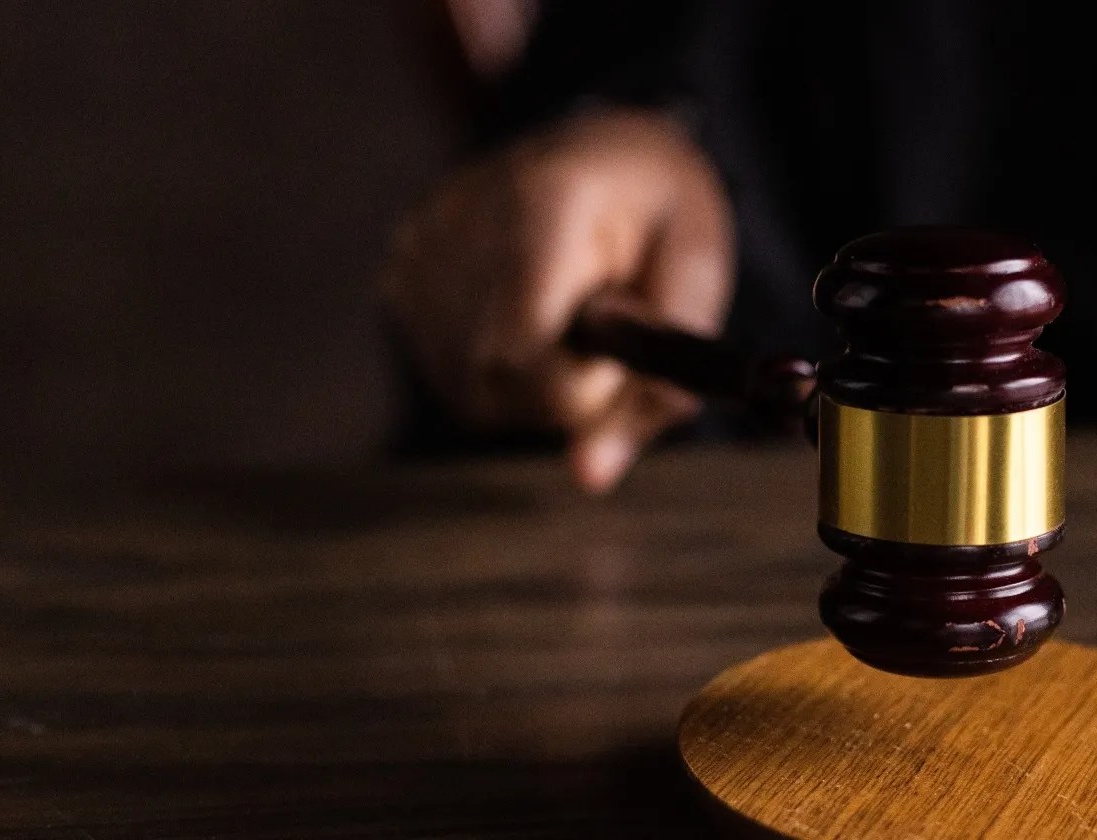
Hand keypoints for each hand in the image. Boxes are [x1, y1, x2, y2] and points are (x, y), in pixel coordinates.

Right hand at [381, 108, 734, 492]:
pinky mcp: (399, 269)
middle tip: (604, 337)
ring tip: (569, 319)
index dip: (577, 386)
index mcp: (546, 200)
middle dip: (562, 391)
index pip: (522, 350)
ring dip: (531, 386)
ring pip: (468, 390)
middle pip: (492, 380)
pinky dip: (498, 370)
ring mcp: (420, 244)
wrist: (607, 147)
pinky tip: (528, 318)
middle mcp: (463, 217)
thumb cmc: (662, 214)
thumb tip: (589, 478)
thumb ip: (657, 383)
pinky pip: (448, 373)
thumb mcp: (697, 280)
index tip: (617, 353)